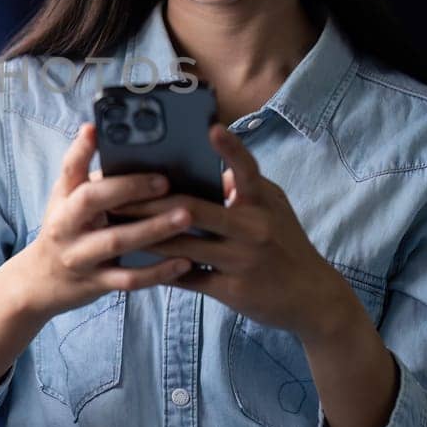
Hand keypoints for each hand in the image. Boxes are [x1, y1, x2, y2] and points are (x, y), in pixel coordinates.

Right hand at [14, 122, 195, 320]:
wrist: (40, 281)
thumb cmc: (65, 230)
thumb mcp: (66, 200)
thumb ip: (87, 174)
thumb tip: (109, 136)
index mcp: (63, 199)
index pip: (69, 169)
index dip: (81, 148)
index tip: (96, 129)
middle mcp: (66, 225)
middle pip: (93, 200)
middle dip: (129, 188)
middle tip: (165, 180)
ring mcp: (79, 255)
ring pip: (116, 241)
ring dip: (153, 229)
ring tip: (185, 217)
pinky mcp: (95, 283)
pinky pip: (129, 279)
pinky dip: (158, 272)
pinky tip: (185, 262)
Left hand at [118, 124, 359, 344]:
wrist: (312, 298)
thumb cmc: (287, 244)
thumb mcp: (274, 208)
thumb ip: (244, 187)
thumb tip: (210, 168)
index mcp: (262, 203)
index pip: (246, 169)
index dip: (230, 148)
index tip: (210, 128)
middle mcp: (253, 228)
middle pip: (192, 209)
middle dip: (149, 201)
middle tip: (116, 192)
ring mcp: (241, 260)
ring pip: (182, 245)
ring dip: (145, 234)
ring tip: (114, 224)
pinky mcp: (231, 289)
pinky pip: (187, 278)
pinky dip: (160, 269)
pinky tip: (135, 260)